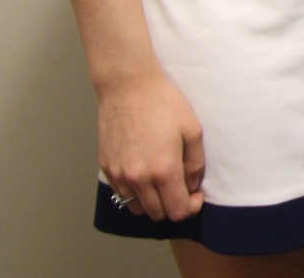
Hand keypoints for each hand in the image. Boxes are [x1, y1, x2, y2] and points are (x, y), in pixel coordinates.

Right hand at [97, 68, 204, 220]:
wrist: (128, 88)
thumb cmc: (164, 104)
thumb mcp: (192, 131)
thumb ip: (195, 164)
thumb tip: (192, 186)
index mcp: (163, 170)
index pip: (177, 211)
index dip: (191, 208)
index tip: (196, 194)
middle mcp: (138, 178)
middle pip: (158, 215)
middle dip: (173, 206)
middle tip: (182, 187)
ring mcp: (119, 175)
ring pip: (137, 209)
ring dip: (153, 203)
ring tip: (163, 183)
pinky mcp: (107, 169)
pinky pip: (121, 195)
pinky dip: (135, 194)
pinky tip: (145, 175)